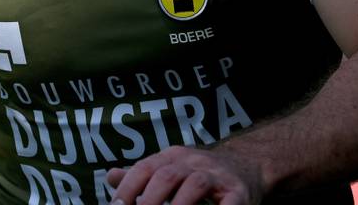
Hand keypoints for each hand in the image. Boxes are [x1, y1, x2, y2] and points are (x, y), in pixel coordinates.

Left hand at [106, 145, 264, 204]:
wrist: (247, 164)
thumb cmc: (200, 173)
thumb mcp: (171, 168)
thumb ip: (142, 176)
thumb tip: (110, 177)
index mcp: (173, 157)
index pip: (145, 168)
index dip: (128, 188)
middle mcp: (193, 162)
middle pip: (167, 174)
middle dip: (149, 200)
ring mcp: (217, 176)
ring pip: (195, 184)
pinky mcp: (238, 192)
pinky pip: (229, 203)